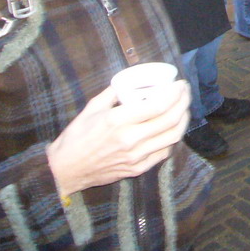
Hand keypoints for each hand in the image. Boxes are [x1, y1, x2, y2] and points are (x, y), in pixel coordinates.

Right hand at [46, 80, 190, 196]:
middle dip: (184, 102)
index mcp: (119, 120)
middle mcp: (131, 139)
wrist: (64, 170)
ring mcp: (136, 156)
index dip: (175, 93)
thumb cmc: (76, 137)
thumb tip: (132, 80)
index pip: (159, 105)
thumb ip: (114, 92)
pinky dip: (173, 138)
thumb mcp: (92, 108)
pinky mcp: (137, 169)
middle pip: (171, 119)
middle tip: (185, 92)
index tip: (180, 84)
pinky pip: (164, 152)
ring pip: (173, 137)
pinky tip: (172, 128)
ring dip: (183, 120)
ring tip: (183, 108)